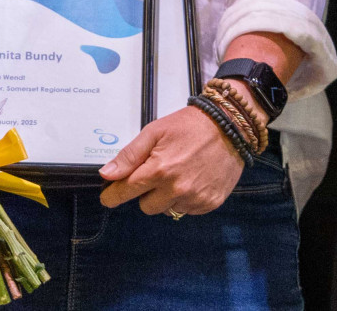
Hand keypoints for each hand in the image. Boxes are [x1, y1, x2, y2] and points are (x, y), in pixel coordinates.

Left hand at [98, 105, 244, 216]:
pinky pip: (187, 210)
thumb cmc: (190, 126)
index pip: (125, 193)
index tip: (108, 197)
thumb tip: (107, 174)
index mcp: (159, 170)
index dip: (113, 195)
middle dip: (146, 193)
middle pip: (146, 206)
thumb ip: (130, 155)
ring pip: (167, 210)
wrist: (230, 126)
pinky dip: (185, 199)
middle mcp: (176, 188)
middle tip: (157, 173)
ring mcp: (195, 198)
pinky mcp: (209, 204)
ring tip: (178, 174)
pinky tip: (193, 179)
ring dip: (167, 197)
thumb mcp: (154, 132)